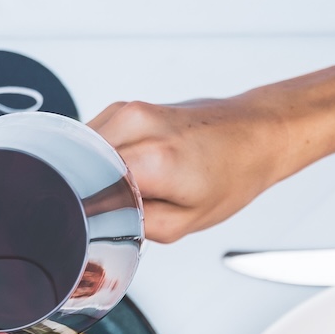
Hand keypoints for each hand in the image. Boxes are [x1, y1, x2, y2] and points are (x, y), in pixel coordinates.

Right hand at [89, 91, 305, 243]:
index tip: (89, 226)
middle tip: (111, 210)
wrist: (256, 134)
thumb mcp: (183, 224)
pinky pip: (93, 138)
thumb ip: (131, 226)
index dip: (82, 212)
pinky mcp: (125, 106)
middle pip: (78, 168)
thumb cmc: (232, 174)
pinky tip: (128, 168)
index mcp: (151, 159)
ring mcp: (128, 110)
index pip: (83, 190)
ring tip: (127, 185)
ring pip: (81, 152)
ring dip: (92, 174)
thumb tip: (94, 224)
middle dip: (86, 193)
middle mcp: (135, 125)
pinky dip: (100, 158)